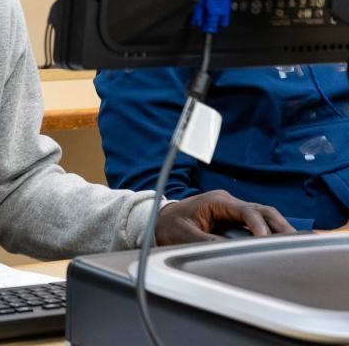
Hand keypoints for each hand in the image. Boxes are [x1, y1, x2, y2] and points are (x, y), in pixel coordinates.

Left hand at [155, 189, 295, 244]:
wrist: (158, 220)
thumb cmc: (169, 225)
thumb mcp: (184, 236)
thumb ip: (207, 242)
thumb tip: (231, 251)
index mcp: (216, 201)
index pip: (247, 211)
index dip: (260, 227)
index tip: (266, 243)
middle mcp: (228, 202)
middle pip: (262, 211)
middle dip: (279, 226)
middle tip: (295, 242)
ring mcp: (232, 210)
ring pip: (263, 216)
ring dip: (278, 229)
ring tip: (295, 245)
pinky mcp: (233, 220)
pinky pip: (256, 224)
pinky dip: (270, 233)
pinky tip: (280, 246)